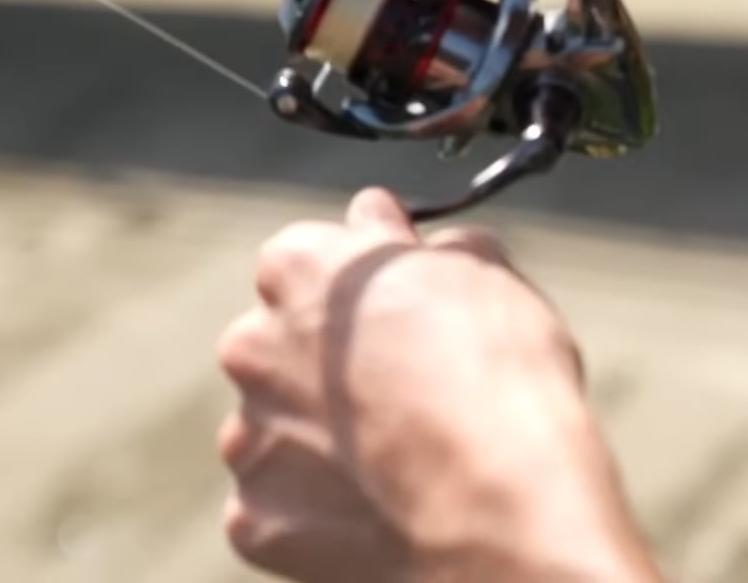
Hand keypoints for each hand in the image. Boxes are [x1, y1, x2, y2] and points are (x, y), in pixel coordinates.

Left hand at [216, 188, 658, 582]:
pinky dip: (318, 512)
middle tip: (398, 393)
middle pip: (277, 347)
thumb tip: (404, 230)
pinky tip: (379, 510)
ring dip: (319, 440)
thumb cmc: (498, 373)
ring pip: (277, 430)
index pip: (302, 260)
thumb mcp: (482, 272)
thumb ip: (423, 244)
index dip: (352, 289)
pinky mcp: (255, 516)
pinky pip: (281, 507)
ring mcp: (248, 437)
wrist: (499, 504)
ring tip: (396, 460)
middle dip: (325, 367)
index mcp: (297, 267)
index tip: (393, 310)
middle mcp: (252, 345)